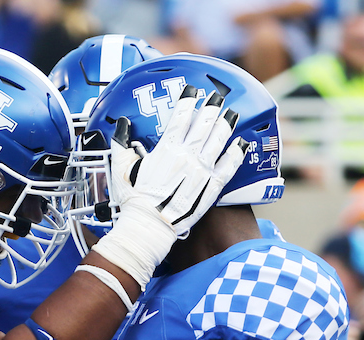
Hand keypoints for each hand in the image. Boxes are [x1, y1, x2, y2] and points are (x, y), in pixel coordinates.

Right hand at [111, 90, 242, 236]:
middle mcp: (187, 156)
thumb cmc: (134, 200)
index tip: (192, 90)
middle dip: (211, 108)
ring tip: (231, 114)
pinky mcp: (211, 187)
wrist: (150, 225)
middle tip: (217, 97)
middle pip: (204, 124)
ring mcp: (202, 171)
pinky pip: (228, 167)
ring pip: (218, 141)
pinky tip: (241, 144)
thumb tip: (122, 125)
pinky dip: (236, 153)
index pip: (180, 117)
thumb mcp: (122, 168)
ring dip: (226, 124)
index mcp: (167, 150)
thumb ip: (123, 144)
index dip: (188, 101)